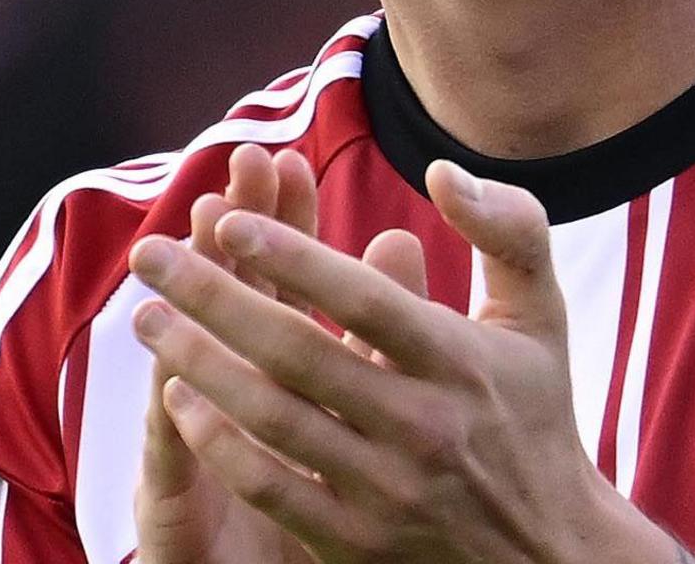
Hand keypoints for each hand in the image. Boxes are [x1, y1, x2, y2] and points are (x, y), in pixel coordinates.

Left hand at [127, 160, 680, 563]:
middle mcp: (424, 426)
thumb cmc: (534, 413)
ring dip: (198, 362)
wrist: (548, 552)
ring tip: (146, 318)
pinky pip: (272, 488)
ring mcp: (387, 490)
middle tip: (149, 254)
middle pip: (299, 354)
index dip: (294, 257)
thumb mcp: (539, 314)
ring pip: (272, 419)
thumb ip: (507, 228)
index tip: (230, 218)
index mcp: (461, 361)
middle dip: (212, 296)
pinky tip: (176, 398)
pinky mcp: (358, 542)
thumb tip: (441, 168)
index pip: (366, 300)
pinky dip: (218, 443)